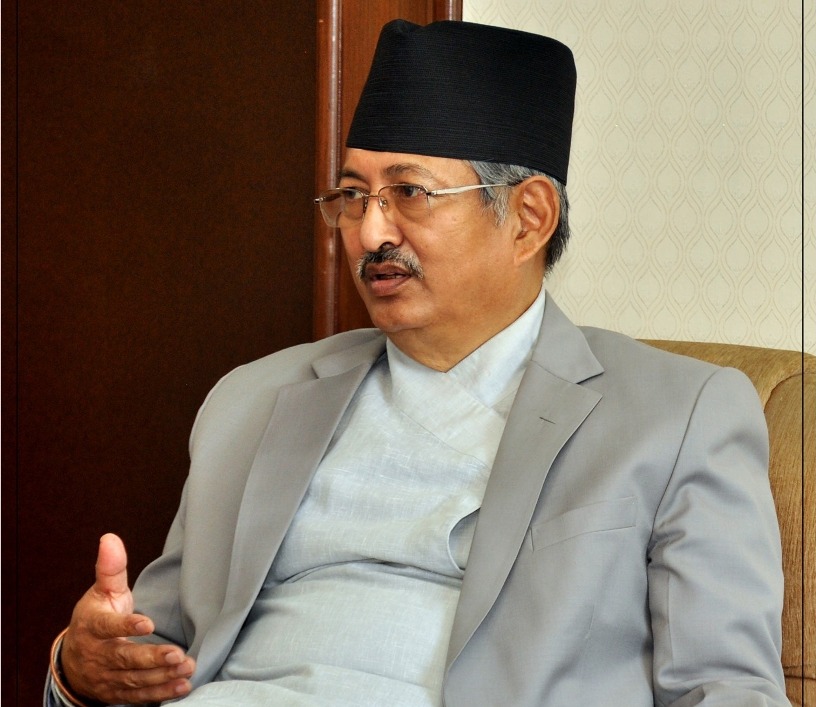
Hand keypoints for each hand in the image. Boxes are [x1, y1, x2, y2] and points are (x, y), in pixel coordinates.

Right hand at [60, 533, 195, 704]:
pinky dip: (160, 694)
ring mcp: (107, 676)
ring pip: (134, 679)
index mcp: (93, 627)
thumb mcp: (101, 592)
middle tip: (177, 654)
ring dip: (162, 676)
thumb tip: (110, 538)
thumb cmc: (95, 619)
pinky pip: (139, 696)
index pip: (107, 627)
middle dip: (151, 657)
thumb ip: (110, 568)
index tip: (147, 623)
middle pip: (125, 658)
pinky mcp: (118, 692)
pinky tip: (181, 687)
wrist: (74, 661)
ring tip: (186, 668)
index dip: (126, 626)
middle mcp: (99, 655)